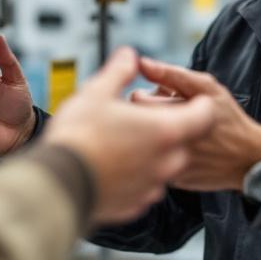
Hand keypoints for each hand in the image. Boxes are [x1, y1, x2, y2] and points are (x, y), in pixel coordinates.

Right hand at [42, 47, 215, 224]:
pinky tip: (115, 165)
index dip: (199, 105)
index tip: (189, 100)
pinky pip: (146, 186)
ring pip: (164, 165)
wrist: (57, 183)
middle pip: (183, 141)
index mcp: (166, 130)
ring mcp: (152, 186)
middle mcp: (166, 161)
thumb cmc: (79, 135)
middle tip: (145, 119)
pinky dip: (137, 175)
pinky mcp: (136, 204)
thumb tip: (129, 55)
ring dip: (153, 153)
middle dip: (169, 129)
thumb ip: (120, 71)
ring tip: (125, 142)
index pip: (203, 116)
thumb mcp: (97, 92)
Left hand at [136, 57, 260, 191]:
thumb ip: (172, 74)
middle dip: (146, 117)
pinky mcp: (171, 180)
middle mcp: (168, 141)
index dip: (146, 96)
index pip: (136, 99)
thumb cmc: (228, 119)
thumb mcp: (208, 88)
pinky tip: (179, 151)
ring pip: (141, 146)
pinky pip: (153, 166)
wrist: (249, 159)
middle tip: (166, 116)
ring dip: (150, 138)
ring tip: (173, 134)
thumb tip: (142, 63)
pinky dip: (160, 157)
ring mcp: (169, 165)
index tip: (160, 99)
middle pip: (135, 124)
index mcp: (173, 114)